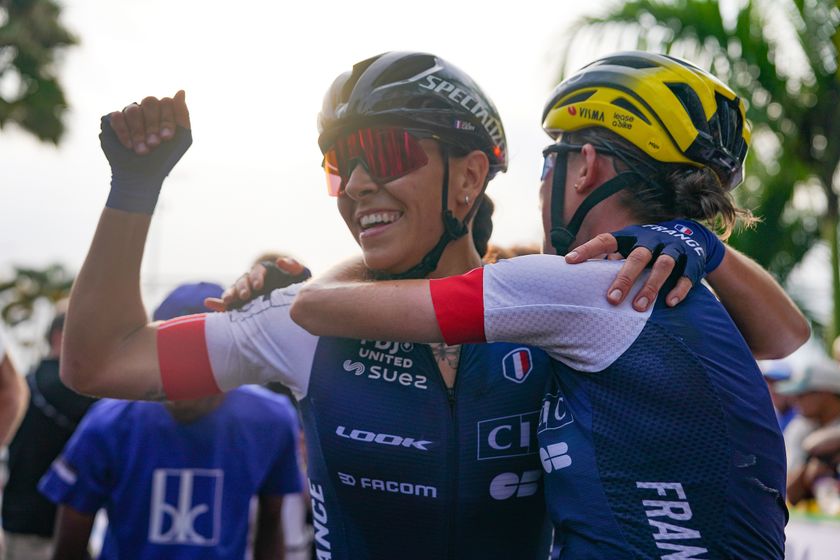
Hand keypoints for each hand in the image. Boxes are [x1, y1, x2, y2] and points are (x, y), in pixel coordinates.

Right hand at [101, 90, 191, 213]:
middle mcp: (146, 110)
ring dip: (139, 132)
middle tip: (154, 144)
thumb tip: (180, 91)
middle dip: (152, 125)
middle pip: (149, 101)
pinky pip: (116, 116)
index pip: (166, 102)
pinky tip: (129, 146)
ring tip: (142, 151)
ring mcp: (129, 114)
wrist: (143, 176)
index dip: (167, 120)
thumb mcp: (182, 139)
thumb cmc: (165, 158)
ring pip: (132, 109)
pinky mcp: (112, 122)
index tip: (167, 139)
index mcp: (163, 112)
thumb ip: (183, 115)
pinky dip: (124, 132)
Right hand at [205, 258, 310, 311]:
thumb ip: (294, 268)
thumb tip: (280, 261)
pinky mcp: (238, 305)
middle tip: (245, 296)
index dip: (257, 277)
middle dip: (243, 288)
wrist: (293, 304)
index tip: (259, 286)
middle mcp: (251, 281)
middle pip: (243, 281)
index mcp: (264, 273)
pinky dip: (216, 303)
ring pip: (233, 291)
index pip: (258, 271)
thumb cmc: (296, 289)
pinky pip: (225, 304)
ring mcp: (243, 293)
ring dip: (229, 294)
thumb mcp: (300, 278)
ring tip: (228, 300)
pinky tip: (208, 303)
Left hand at [565, 220, 724, 310]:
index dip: (587, 250)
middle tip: (611, 300)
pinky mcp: (693, 259)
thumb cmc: (648, 249)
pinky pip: (687, 274)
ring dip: (651, 286)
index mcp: (630, 236)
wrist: (692, 237)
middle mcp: (651, 239)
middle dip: (624, 279)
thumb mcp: (629, 250)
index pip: (605, 240)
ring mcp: (673, 248)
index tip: (569, 261)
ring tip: (639, 307)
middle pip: (637, 257)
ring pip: (663, 265)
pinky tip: (670, 302)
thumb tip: (582, 280)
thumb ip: (611, 262)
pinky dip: (679, 288)